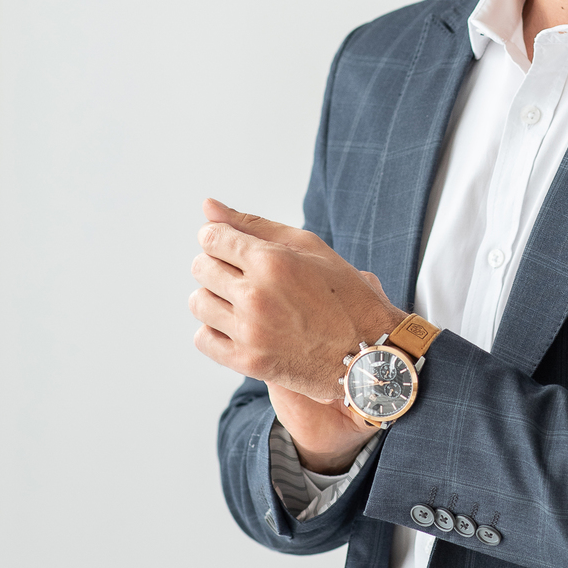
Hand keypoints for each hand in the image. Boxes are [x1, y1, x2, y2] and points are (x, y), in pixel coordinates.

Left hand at [189, 198, 403, 470]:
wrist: (369, 354)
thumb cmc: (344, 295)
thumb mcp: (309, 247)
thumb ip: (254, 225)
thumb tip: (208, 206)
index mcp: (273, 261)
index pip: (212, 237)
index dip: (219, 237)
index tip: (233, 246)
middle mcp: (257, 295)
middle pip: (201, 267)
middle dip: (217, 265)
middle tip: (245, 274)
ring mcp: (250, 332)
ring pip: (198, 302)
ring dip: (214, 297)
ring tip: (241, 301)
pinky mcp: (247, 362)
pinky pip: (202, 339)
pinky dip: (215, 330)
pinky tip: (239, 325)